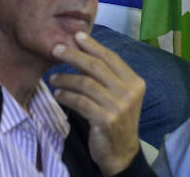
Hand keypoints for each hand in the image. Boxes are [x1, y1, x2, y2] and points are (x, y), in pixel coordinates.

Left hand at [49, 30, 144, 175]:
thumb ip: (108, 77)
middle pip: (97, 67)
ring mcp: (118, 106)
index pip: (112, 58)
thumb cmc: (117, 120)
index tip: (77, 36)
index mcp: (135, 82)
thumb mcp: (120, 96)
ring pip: (86, 84)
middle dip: (74, 55)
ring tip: (54, 77)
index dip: (93, 46)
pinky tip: (58, 94)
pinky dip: (67, 96)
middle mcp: (129, 92)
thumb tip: (84, 51)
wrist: (121, 153)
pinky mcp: (105, 120)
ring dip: (66, 78)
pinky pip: (80, 102)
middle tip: (56, 49)